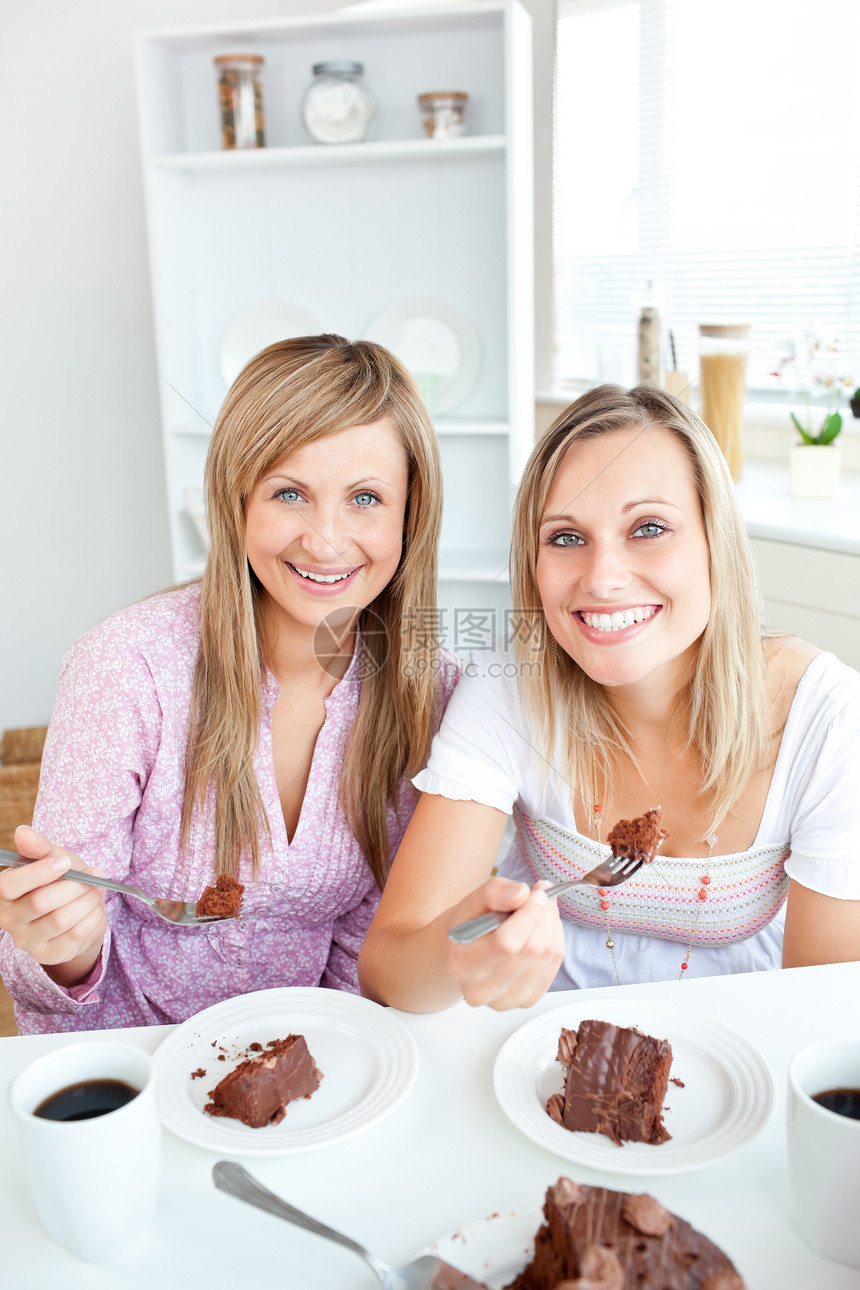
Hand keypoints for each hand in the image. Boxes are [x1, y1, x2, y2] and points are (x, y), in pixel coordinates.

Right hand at [0, 825, 106, 985]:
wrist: (77, 908)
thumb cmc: (60, 879)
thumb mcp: (52, 858)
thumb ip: (39, 847)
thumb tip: (22, 832)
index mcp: (3, 893)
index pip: (9, 886)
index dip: (38, 873)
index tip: (64, 862)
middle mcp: (8, 919)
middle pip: (40, 903)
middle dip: (74, 885)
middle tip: (93, 874)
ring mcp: (27, 941)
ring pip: (61, 920)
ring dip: (87, 900)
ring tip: (96, 889)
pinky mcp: (49, 955)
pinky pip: (75, 936)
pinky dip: (92, 917)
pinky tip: (94, 908)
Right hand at [445, 876, 564, 1009]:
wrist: (467, 952)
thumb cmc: (470, 925)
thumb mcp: (473, 900)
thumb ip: (494, 892)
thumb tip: (521, 894)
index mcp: (462, 964)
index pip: (506, 943)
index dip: (528, 914)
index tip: (537, 892)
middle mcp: (482, 989)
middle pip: (531, 950)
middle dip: (544, 916)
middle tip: (541, 895)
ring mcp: (507, 1000)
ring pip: (548, 956)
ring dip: (552, 925)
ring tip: (540, 910)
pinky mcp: (528, 1000)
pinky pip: (554, 964)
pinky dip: (555, 940)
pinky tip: (542, 929)